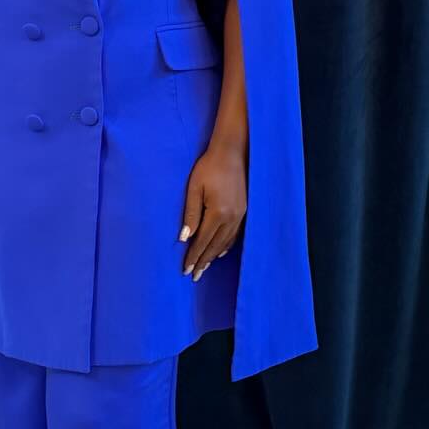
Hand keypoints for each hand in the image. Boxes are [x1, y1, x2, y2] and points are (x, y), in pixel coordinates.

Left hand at [178, 139, 245, 279]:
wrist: (232, 152)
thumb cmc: (209, 167)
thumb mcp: (194, 188)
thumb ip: (190, 214)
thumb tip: (184, 238)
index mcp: (217, 213)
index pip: (203, 241)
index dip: (194, 256)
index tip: (186, 270)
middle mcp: (231, 218)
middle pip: (215, 246)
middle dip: (203, 262)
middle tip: (194, 276)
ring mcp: (240, 215)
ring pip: (226, 243)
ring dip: (214, 256)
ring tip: (204, 267)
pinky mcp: (244, 211)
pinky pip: (235, 235)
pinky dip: (226, 246)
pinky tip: (220, 251)